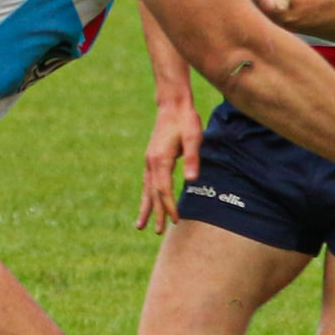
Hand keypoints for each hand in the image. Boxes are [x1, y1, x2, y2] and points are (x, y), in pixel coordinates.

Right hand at [136, 95, 202, 232]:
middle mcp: (151, 162)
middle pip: (153, 193)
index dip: (169, 206)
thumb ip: (193, 159)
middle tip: (157, 231)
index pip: (164, 190)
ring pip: (146, 189)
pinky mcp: (151, 157)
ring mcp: (149, 160)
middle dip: (156, 213)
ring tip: (140, 225)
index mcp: (161, 159)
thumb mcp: (194, 137)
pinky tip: (147, 202)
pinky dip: (146, 195)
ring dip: (146, 207)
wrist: (172, 103)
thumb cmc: (186, 120)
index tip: (175, 220)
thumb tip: (192, 181)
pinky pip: (147, 182)